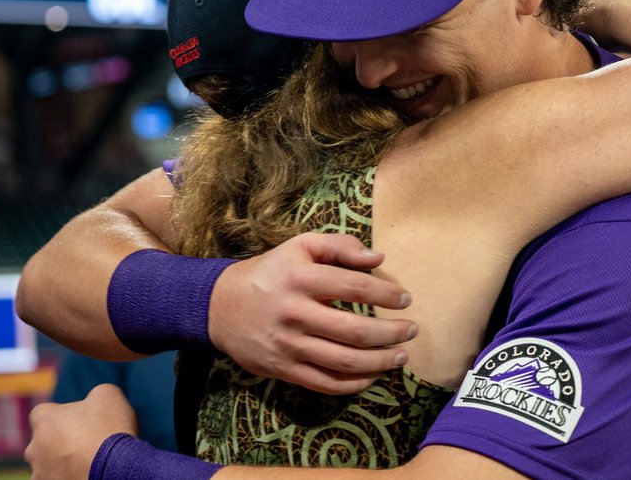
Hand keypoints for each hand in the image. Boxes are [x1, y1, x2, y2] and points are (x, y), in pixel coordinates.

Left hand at [26, 384, 136, 479]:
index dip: (60, 415)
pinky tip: (89, 475)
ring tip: (91, 463)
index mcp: (43, 420)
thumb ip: (94, 394)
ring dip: (64, 463)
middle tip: (88, 443)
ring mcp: (39, 475)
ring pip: (49, 466)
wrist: (115, 469)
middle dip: (61, 442)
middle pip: (45, 441)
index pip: (43, 413)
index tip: (79, 420)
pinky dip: (69, 478)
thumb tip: (93, 401)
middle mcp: (33, 449)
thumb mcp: (108, 395)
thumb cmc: (109, 429)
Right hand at [209, 233, 417, 394]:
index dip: (387, 293)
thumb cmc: (270, 272)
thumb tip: (378, 258)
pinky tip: (373, 375)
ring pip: (344, 362)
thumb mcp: (300, 246)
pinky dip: (354, 384)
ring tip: (401, 356)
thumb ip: (339, 246)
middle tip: (412, 331)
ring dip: (380, 362)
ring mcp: (288, 345)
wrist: (219, 306)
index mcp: (301, 277)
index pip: (355, 287)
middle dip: (392, 333)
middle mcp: (295, 313)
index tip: (405, 298)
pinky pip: (325, 383)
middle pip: (355, 331)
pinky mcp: (282, 369)